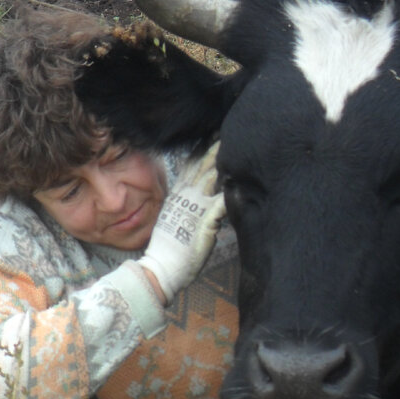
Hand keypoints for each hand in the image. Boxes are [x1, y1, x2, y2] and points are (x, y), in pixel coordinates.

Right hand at [139, 142, 224, 303]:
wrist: (162, 268)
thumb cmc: (169, 249)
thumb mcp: (175, 220)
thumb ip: (186, 206)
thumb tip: (200, 196)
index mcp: (178, 197)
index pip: (190, 167)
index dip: (201, 150)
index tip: (211, 134)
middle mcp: (185, 199)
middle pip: (201, 167)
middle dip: (213, 148)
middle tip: (225, 130)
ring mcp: (195, 210)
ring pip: (210, 179)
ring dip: (222, 162)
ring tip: (232, 145)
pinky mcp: (205, 224)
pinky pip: (219, 204)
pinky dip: (228, 192)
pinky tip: (237, 180)